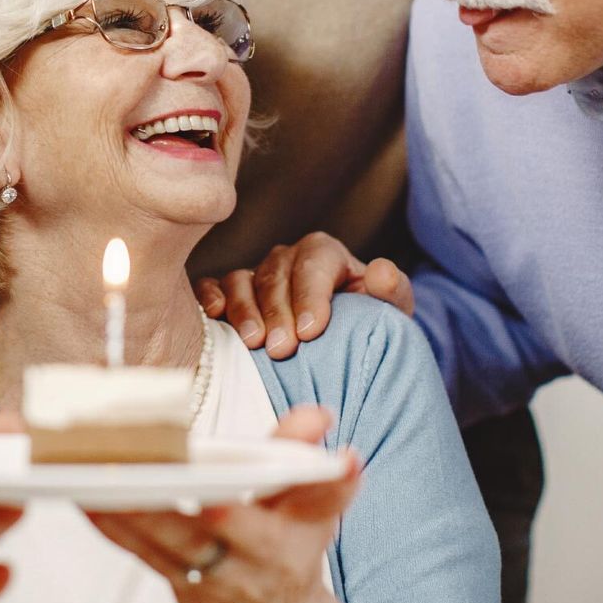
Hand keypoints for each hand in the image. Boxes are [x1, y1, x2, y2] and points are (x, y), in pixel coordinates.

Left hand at [87, 406, 366, 602]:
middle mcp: (238, 565)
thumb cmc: (291, 554)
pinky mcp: (169, 576)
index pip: (260, 526)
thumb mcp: (314, 510)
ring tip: (91, 468)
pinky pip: (136, 547)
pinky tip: (83, 490)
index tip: (212, 503)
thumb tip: (317, 417)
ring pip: (157, 540)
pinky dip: (109, 519)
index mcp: (279, 545)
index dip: (236, 513)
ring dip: (122, 507)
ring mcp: (200, 575)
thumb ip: (311, 463)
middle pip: (192, 534)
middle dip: (160, 506)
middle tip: (130, 469)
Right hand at [196, 232, 413, 358]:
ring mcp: (255, 274)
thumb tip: (382, 272)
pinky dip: (210, 296)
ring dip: (245, 310)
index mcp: (324, 253)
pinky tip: (213, 316)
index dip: (311, 295)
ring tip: (252, 343)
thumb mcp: (389, 312)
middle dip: (278, 312)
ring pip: (241, 279)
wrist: (343, 344)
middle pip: (275, 274)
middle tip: (281, 349)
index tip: (311, 331)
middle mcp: (287, 258)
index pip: (315, 263)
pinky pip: (213, 285)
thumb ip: (392, 291)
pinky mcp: (230, 292)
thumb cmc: (367, 325)